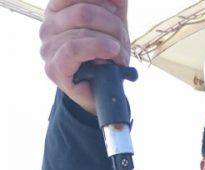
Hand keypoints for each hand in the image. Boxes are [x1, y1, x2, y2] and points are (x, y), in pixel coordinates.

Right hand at [40, 0, 129, 114]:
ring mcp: (48, 47)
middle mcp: (48, 25)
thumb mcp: (111, 21)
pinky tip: (112, 51)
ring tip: (120, 54)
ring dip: (111, 41)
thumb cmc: (106, 55)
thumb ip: (113, 3)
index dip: (101, 0)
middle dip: (111, 24)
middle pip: (84, 11)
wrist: (104, 92)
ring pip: (82, 30)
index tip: (117, 10)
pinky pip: (73, 49)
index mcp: (57, 9)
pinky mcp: (54, 68)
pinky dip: (96, 48)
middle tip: (123, 39)